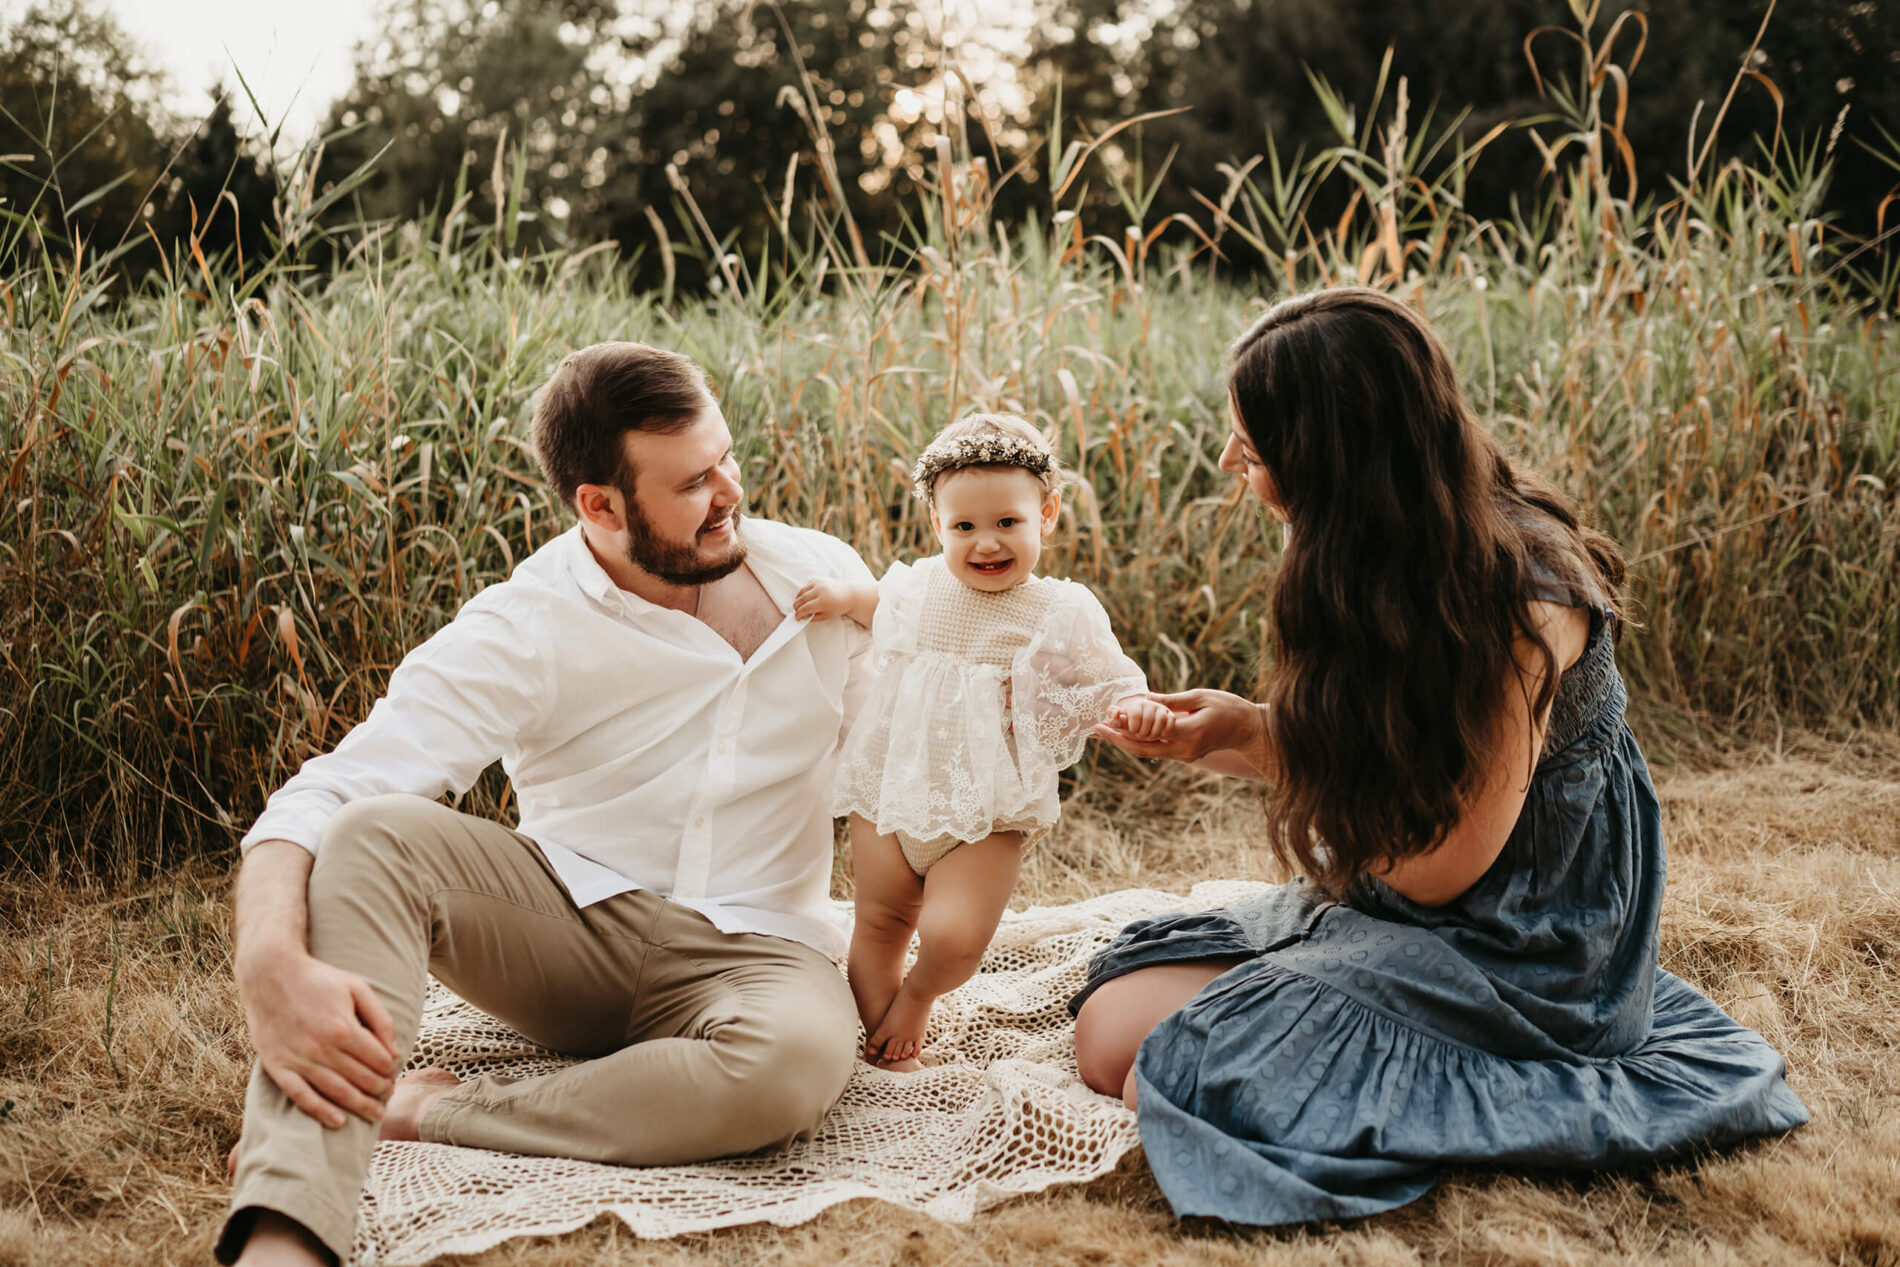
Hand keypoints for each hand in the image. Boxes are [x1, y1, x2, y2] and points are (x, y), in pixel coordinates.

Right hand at [237, 943, 399, 1129]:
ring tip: (375, 1114)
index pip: (378, 1061)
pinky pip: (301, 1097)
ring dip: (359, 1106)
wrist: (271, 974)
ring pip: (336, 1093)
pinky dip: (320, 1112)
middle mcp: (321, 1048)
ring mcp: (298, 1060)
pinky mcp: (278, 1067)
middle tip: (388, 1096)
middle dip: (380, 1091)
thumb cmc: (319, 980)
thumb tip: (394, 1052)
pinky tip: (338, 1121)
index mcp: (344, 1028)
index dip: (390, 1071)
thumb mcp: (358, 988)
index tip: (394, 1074)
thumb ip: (380, 1019)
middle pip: (361, 1080)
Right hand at [793, 578, 848, 621]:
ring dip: (798, 598)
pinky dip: (804, 592)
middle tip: (795, 611)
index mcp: (823, 602)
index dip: (799, 614)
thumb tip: (802, 617)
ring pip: (802, 591)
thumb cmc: (838, 607)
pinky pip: (806, 586)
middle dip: (796, 606)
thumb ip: (813, 617)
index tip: (797, 618)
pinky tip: (806, 597)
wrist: (847, 594)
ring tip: (798, 604)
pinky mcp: (818, 579)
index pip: (806, 608)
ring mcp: (818, 583)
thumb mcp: (827, 616)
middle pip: (802, 599)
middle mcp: (820, 591)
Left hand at [1092, 688, 1267, 768]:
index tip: (1110, 716)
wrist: (1249, 731)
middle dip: (1118, 740)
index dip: (1128, 725)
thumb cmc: (1229, 708)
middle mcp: (1184, 749)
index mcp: (1189, 732)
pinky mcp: (1186, 756)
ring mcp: (1185, 756)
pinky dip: (1141, 742)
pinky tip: (1127, 732)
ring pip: (1148, 752)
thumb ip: (1171, 701)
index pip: (1151, 732)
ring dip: (1126, 742)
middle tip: (1096, 729)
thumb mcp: (1200, 697)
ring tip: (1106, 730)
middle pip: (1143, 749)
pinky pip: (1158, 751)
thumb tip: (1145, 698)